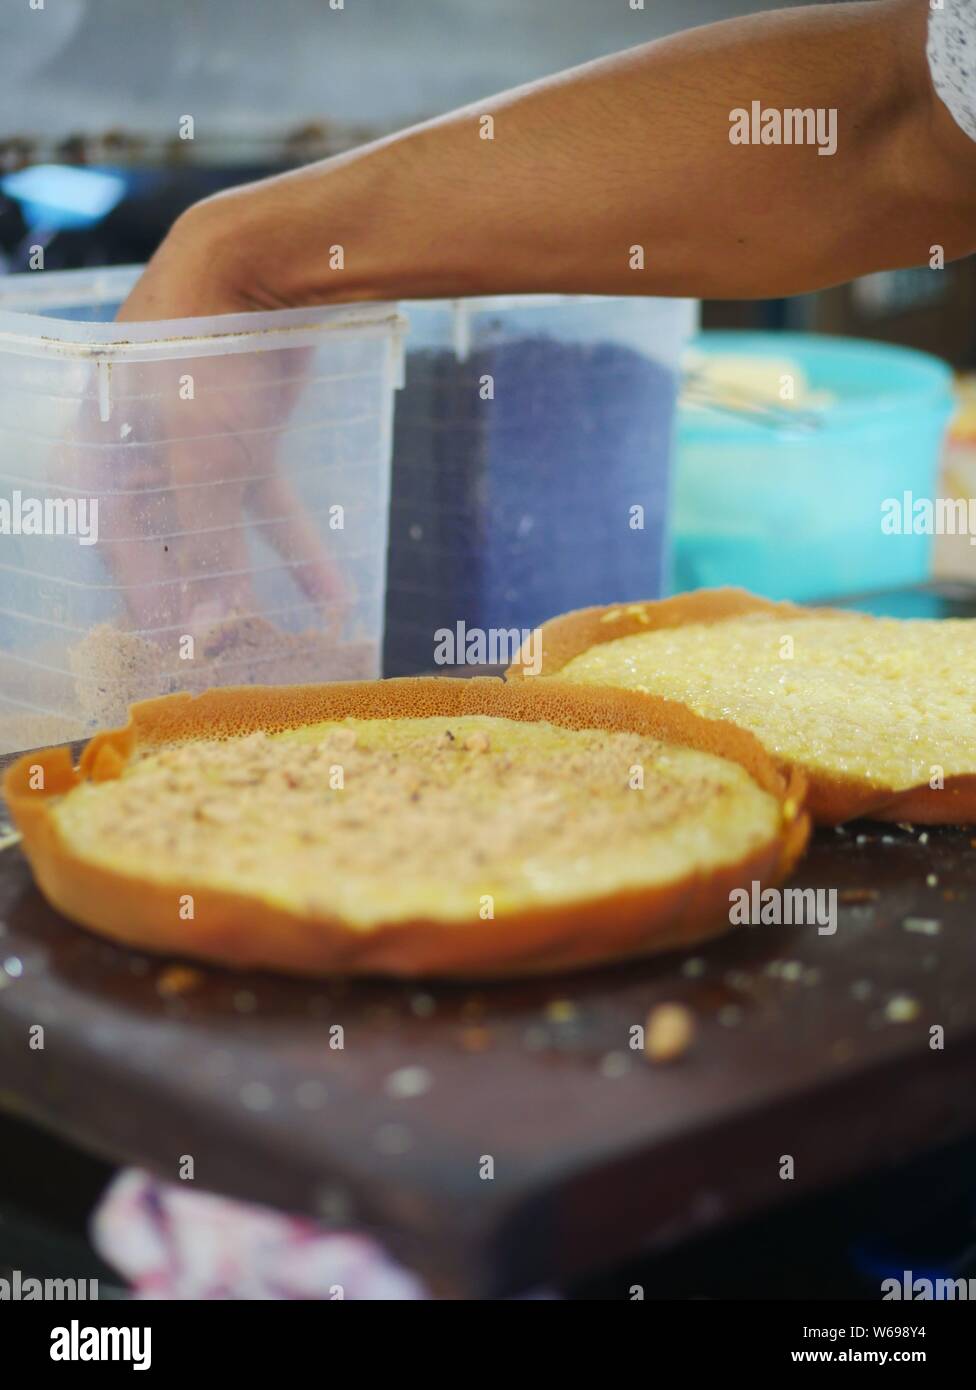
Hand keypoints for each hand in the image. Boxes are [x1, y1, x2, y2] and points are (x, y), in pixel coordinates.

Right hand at [99, 197, 345, 637]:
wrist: (261, 264)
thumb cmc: (205, 358)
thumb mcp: (204, 463)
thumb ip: (208, 547)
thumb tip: (211, 629)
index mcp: (98, 458)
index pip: (118, 550)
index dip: (150, 606)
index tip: (179, 658)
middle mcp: (137, 456)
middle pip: (169, 546)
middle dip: (205, 602)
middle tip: (234, 659)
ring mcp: (193, 448)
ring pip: (223, 534)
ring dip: (255, 584)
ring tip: (283, 644)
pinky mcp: (244, 443)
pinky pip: (269, 510)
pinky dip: (297, 550)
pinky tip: (331, 595)